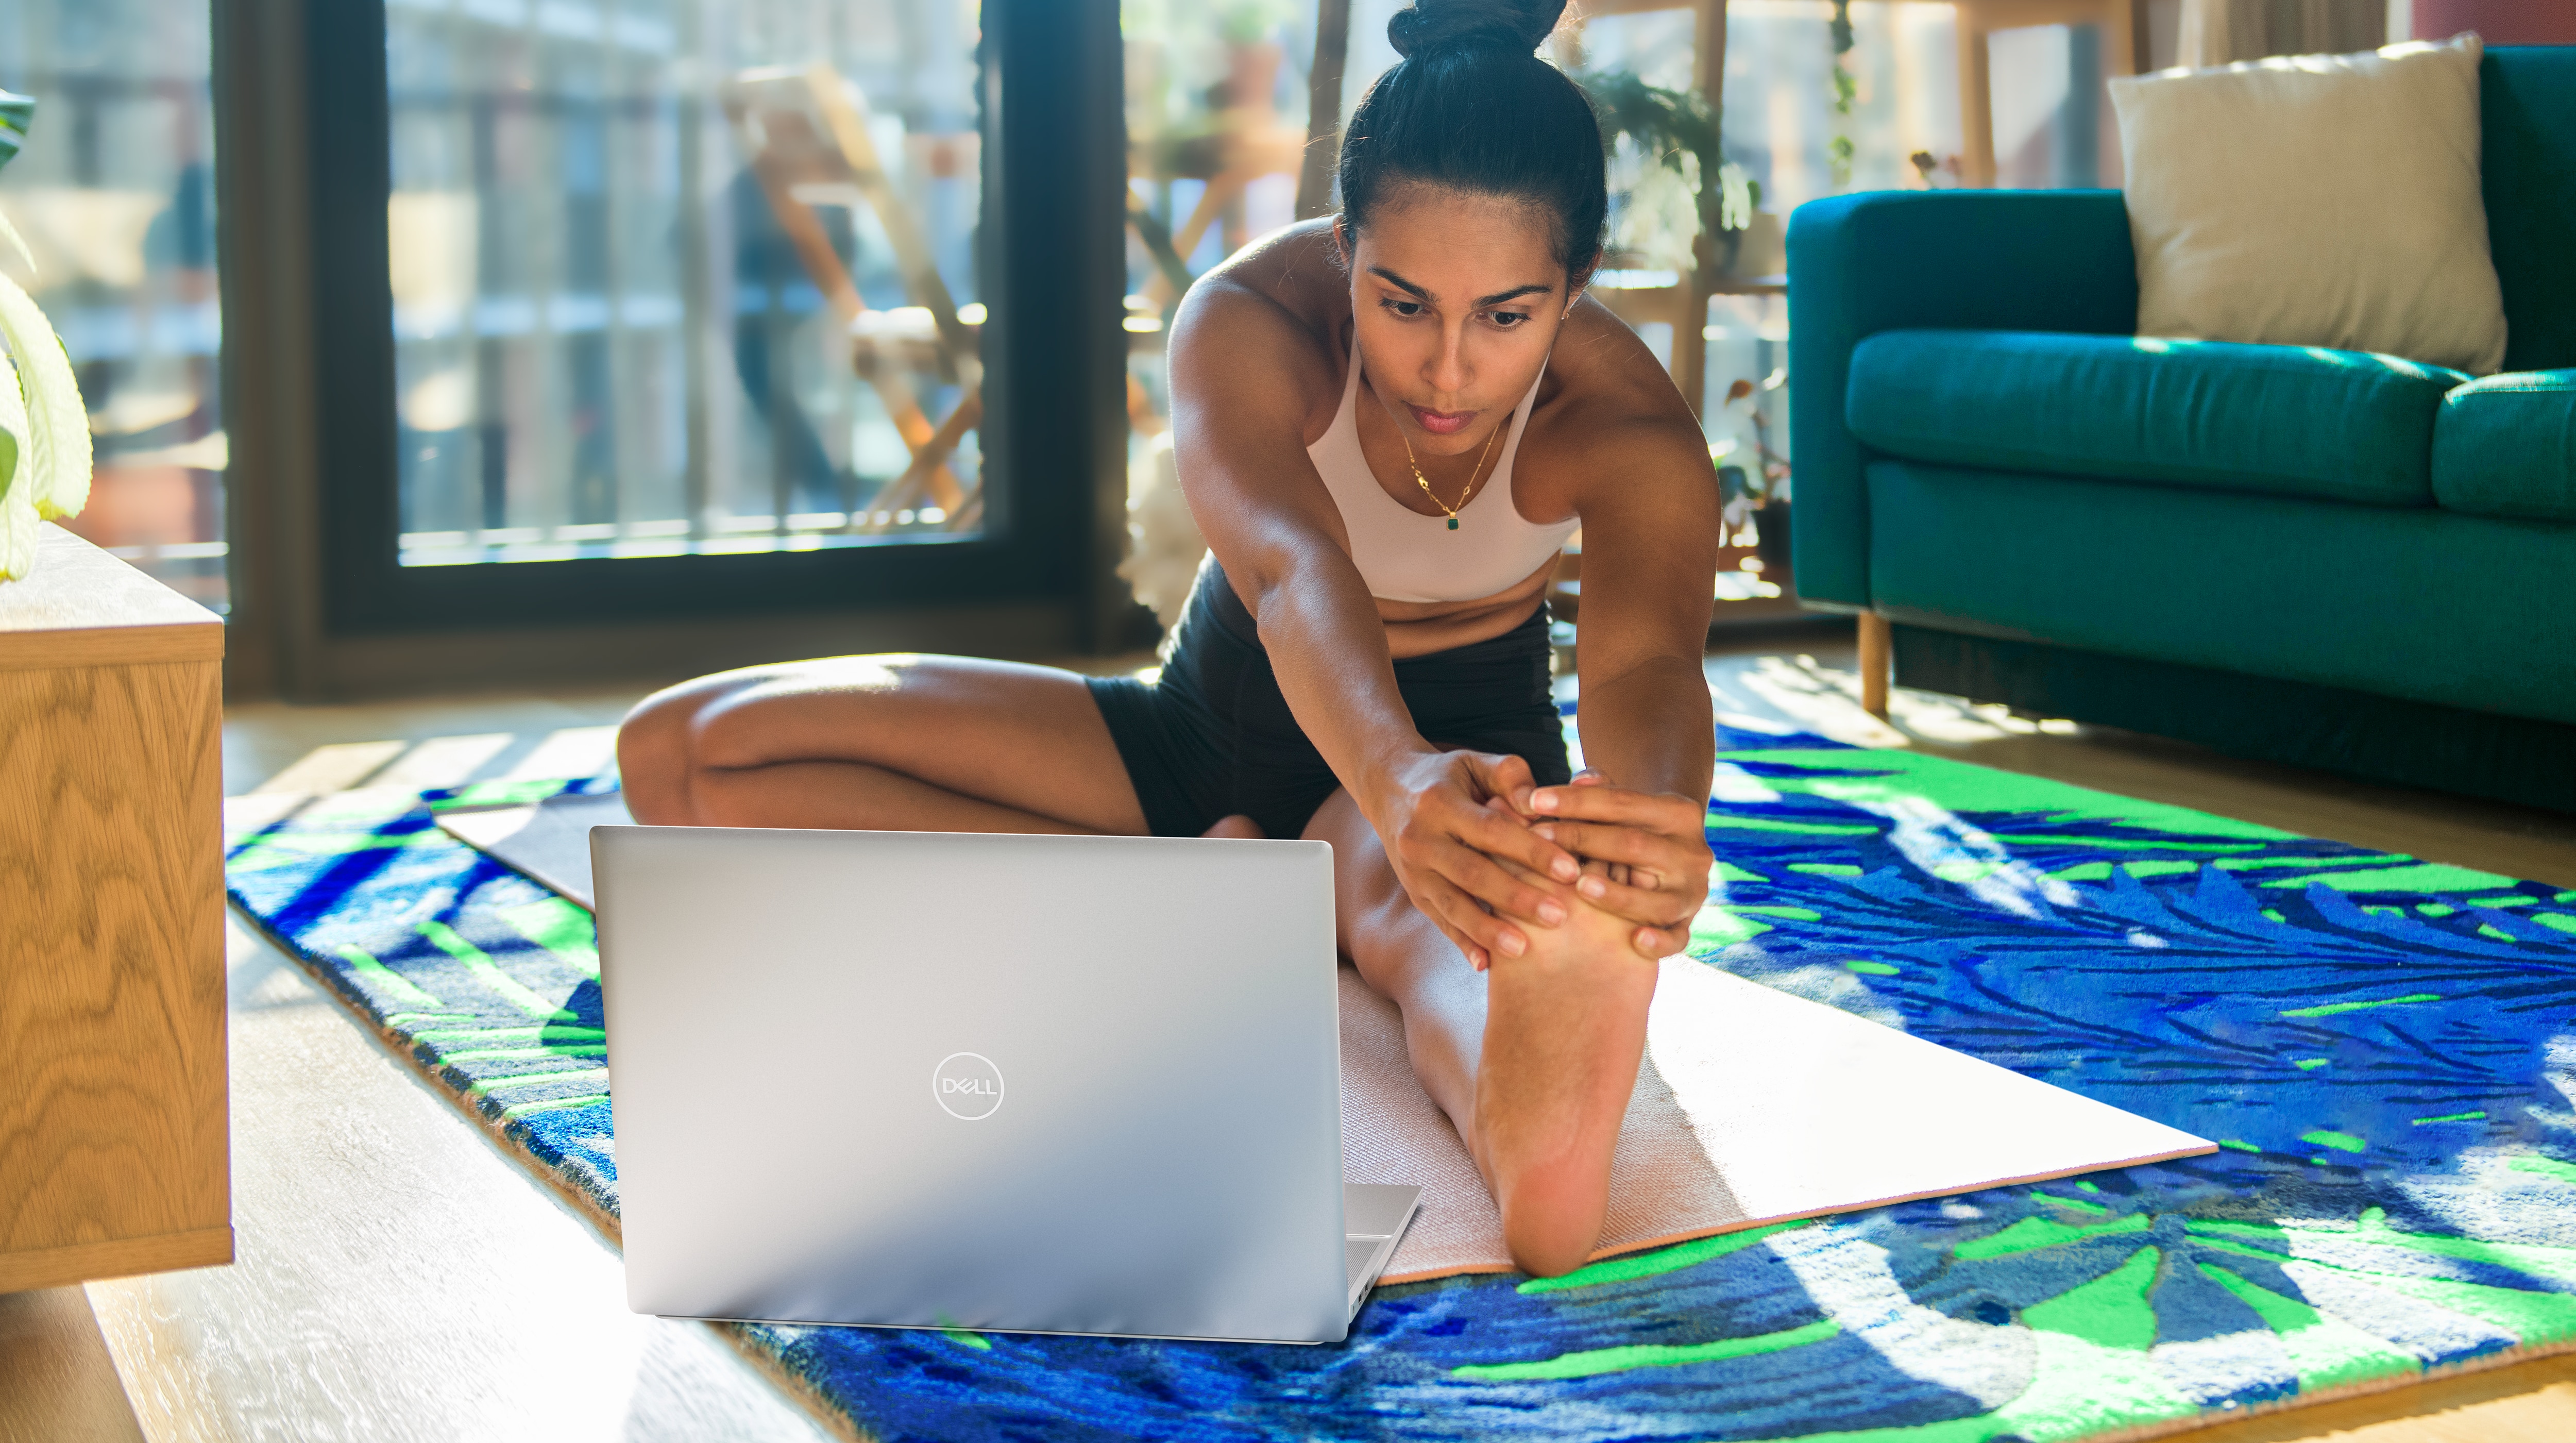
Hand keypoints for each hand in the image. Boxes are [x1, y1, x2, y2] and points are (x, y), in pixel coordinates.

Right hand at [1368, 749, 1581, 970]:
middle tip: (1559, 916)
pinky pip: (1439, 921)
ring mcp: (1413, 871)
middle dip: (1516, 897)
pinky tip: (1486, 964)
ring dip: (1488, 930)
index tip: (1571, 870)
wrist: (1388, 788)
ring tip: (1524, 950)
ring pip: (1452, 905)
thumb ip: (1510, 776)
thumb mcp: (1475, 762)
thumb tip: (1538, 806)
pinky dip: (1462, 943)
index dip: (1531, 851)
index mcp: (1439, 803)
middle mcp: (1420, 839)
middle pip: (1472, 873)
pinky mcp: (1414, 893)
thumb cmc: (1449, 776)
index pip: (1492, 831)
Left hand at [1519, 770, 1710, 958]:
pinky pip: (1678, 938)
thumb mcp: (1621, 806)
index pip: (1623, 802)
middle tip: (1537, 838)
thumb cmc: (1628, 827)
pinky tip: (1636, 941)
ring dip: (1617, 894)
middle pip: (1634, 845)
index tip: (1533, 799)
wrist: (1668, 862)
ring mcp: (1692, 892)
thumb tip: (1581, 780)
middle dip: (1582, 840)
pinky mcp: (1687, 924)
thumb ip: (1600, 791)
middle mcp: (1693, 852)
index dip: (1577, 801)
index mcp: (1680, 812)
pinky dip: (1659, 941)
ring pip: (1657, 896)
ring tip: (1579, 886)